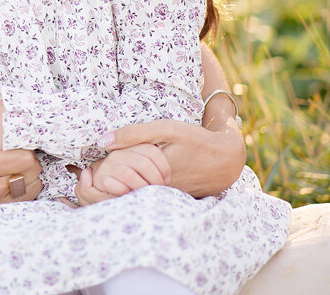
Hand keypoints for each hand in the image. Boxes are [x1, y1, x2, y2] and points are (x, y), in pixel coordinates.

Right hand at [0, 108, 42, 222]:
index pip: (23, 158)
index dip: (27, 148)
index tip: (21, 142)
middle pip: (32, 170)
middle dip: (32, 159)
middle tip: (23, 152)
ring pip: (34, 184)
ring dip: (31, 173)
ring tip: (21, 166)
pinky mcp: (2, 209)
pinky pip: (29, 197)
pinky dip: (28, 186)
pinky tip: (19, 179)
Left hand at [103, 120, 244, 197]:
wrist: (227, 158)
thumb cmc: (196, 140)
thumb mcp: (166, 129)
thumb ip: (134, 134)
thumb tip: (102, 141)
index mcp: (151, 175)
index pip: (119, 172)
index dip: (111, 162)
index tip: (106, 156)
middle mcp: (157, 191)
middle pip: (126, 181)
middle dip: (119, 170)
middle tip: (114, 160)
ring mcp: (164, 198)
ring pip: (137, 187)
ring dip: (131, 176)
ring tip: (130, 164)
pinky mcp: (171, 199)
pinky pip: (149, 190)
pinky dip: (143, 180)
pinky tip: (146, 170)